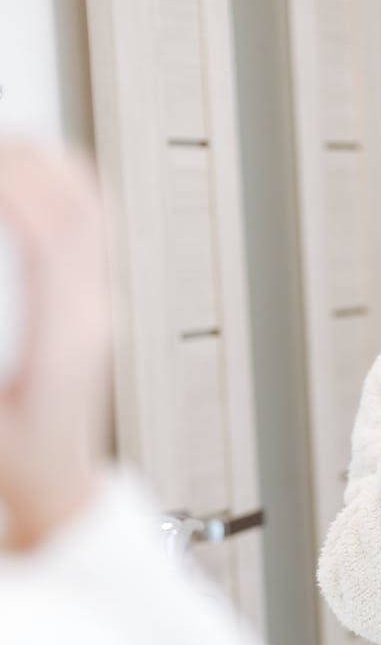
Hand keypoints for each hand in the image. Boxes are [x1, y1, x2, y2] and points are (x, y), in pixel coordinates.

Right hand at [0, 142, 113, 549]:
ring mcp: (106, 306)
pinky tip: (22, 179)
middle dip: (19, 161)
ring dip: (42, 166)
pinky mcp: (102, 303)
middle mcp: (98, 314)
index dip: (10, 184)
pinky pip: (96, 225)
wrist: (56, 483)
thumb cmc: (15, 457)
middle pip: (77, 206)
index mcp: (68, 338)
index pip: (52, 233)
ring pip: (93, 208)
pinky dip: (62, 186)